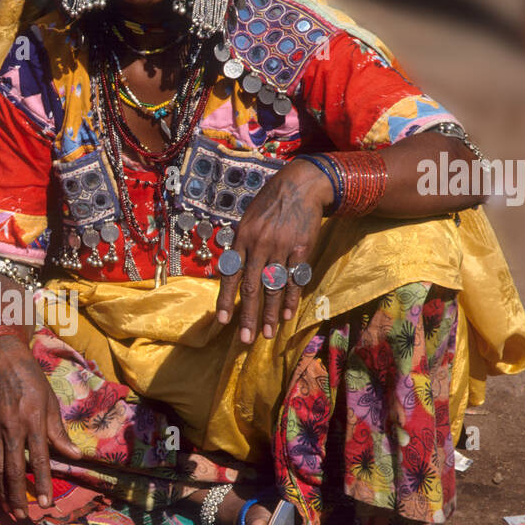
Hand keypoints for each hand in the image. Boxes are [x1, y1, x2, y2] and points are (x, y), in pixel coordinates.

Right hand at [0, 337, 80, 521]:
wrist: (1, 359)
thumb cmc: (31, 380)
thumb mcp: (51, 402)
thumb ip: (59, 433)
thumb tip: (75, 456)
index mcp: (34, 421)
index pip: (39, 460)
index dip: (42, 484)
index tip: (46, 503)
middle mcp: (12, 427)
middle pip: (14, 469)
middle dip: (18, 496)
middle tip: (23, 516)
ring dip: (2, 491)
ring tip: (8, 510)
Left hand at [216, 158, 329, 343]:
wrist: (300, 185)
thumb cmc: (270, 204)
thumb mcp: (247, 220)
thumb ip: (240, 246)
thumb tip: (231, 273)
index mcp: (242, 238)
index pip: (231, 275)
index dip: (226, 299)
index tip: (222, 321)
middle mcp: (259, 245)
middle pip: (252, 287)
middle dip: (248, 316)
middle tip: (246, 339)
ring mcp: (281, 247)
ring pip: (273, 287)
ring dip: (270, 314)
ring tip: (267, 335)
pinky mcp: (301, 248)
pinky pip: (294, 279)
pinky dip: (290, 299)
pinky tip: (287, 316)